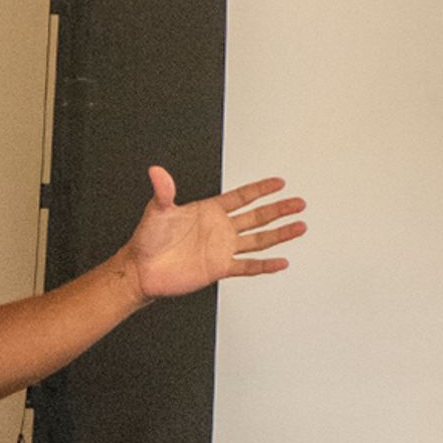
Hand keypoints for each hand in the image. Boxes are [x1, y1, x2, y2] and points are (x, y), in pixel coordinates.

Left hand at [120, 165, 307, 301]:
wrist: (142, 270)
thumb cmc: (147, 240)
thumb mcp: (156, 211)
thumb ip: (163, 191)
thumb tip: (157, 172)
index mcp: (209, 211)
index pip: (242, 197)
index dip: (261, 189)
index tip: (278, 183)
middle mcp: (219, 229)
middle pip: (257, 217)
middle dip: (279, 209)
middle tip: (298, 203)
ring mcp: (221, 249)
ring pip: (258, 240)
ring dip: (280, 234)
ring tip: (299, 227)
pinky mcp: (219, 268)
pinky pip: (247, 266)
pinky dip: (265, 266)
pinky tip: (280, 262)